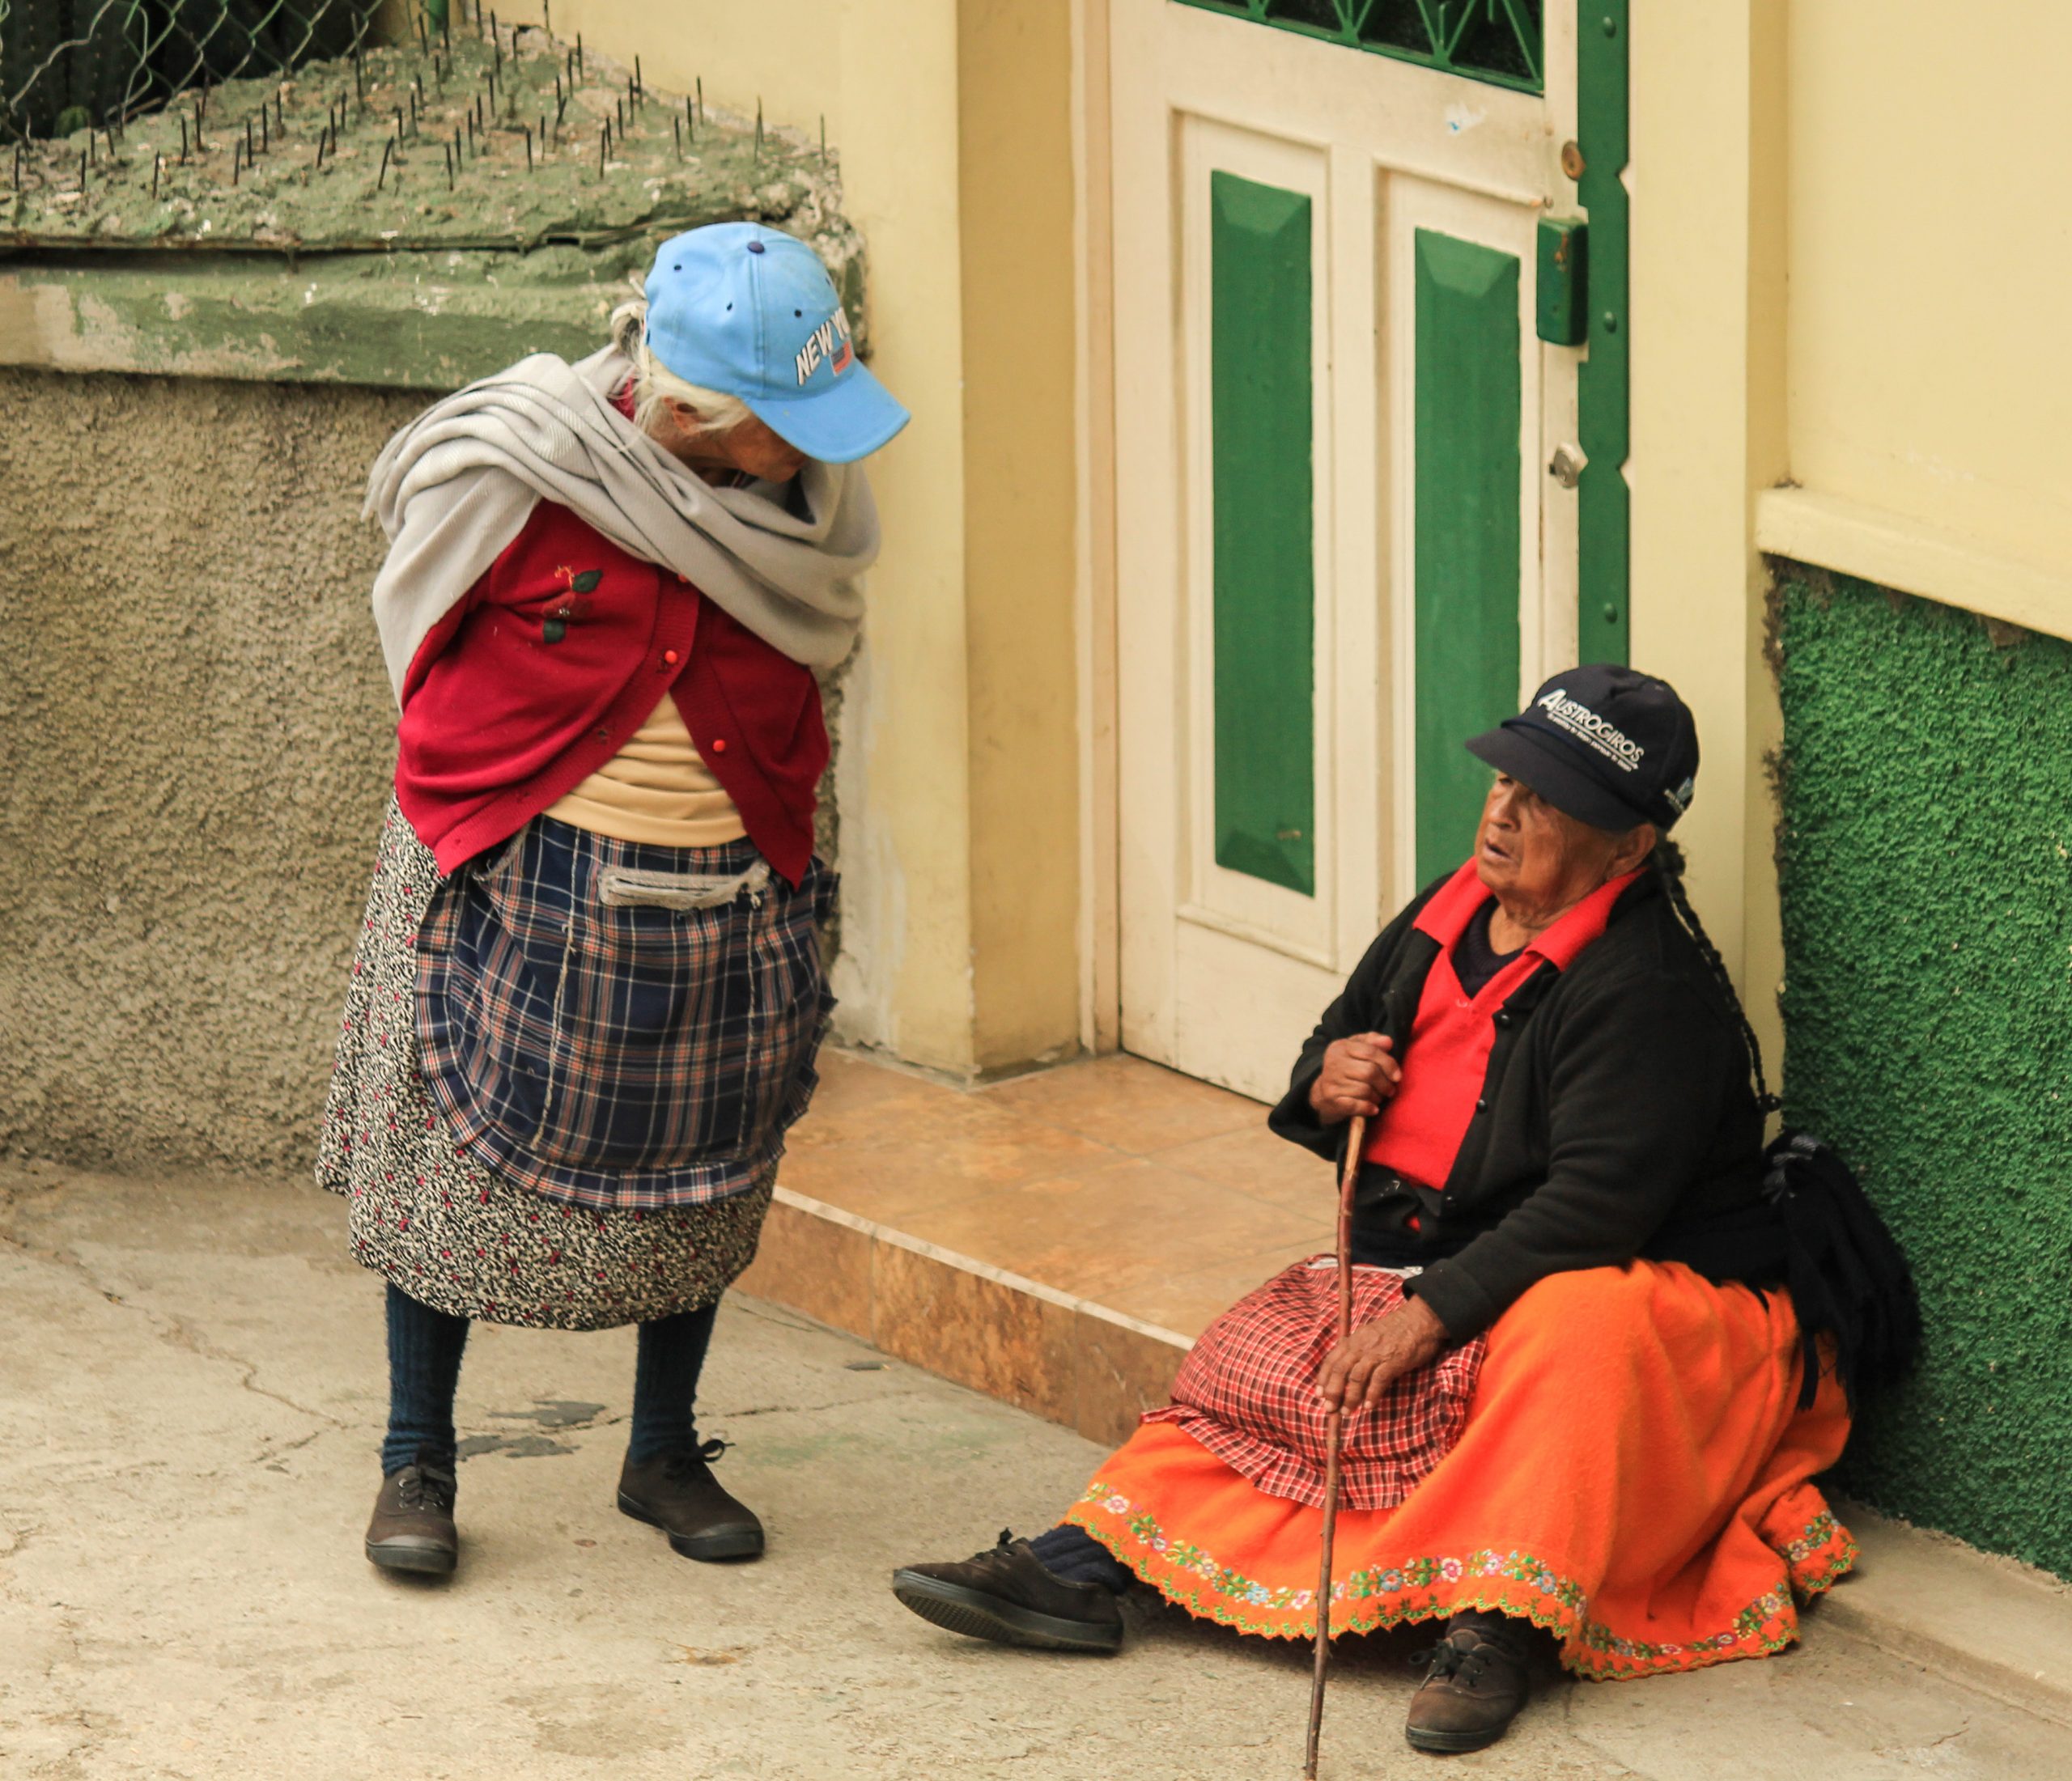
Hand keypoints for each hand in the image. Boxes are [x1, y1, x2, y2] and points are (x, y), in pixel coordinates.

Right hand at [1308, 1033, 1401, 1122]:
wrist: (1322, 1092)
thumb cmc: (1347, 1068)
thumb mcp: (1357, 1049)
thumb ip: (1373, 1042)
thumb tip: (1388, 1042)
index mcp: (1341, 1047)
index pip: (1370, 1051)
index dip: (1388, 1064)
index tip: (1397, 1076)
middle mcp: (1333, 1062)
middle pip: (1369, 1072)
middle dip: (1385, 1083)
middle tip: (1390, 1090)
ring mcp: (1331, 1082)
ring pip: (1365, 1090)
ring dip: (1377, 1096)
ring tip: (1379, 1097)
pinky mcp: (1331, 1099)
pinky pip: (1356, 1105)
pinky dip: (1368, 1108)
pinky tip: (1374, 1109)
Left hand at [1314, 1296, 1448, 1411]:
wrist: (1420, 1319)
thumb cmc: (1395, 1330)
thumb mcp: (1370, 1335)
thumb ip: (1357, 1350)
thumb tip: (1346, 1371)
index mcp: (1354, 1340)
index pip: (1332, 1360)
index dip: (1323, 1378)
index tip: (1319, 1394)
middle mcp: (1361, 1345)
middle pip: (1340, 1370)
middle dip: (1333, 1391)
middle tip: (1330, 1409)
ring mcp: (1376, 1353)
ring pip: (1356, 1377)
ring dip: (1350, 1397)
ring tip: (1348, 1412)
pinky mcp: (1393, 1360)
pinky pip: (1378, 1380)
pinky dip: (1371, 1394)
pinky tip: (1368, 1406)